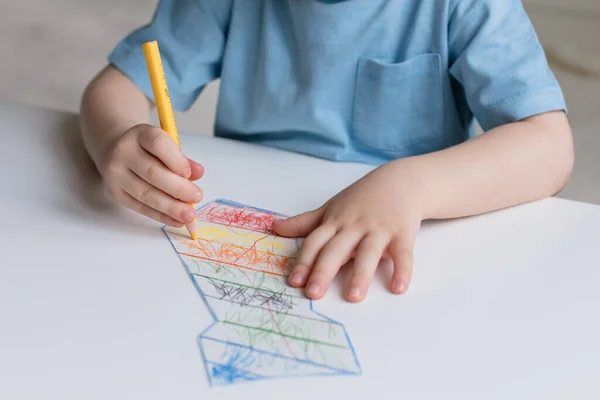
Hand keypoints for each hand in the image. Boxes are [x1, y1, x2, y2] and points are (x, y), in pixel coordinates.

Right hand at [102, 124, 203, 226]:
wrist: (118, 151)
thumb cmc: (149, 150)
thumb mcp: (166, 146)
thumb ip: (182, 159)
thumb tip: (198, 173)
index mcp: (140, 134)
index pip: (157, 144)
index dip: (176, 160)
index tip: (190, 174)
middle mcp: (124, 152)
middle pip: (152, 172)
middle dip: (178, 188)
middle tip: (197, 197)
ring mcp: (117, 174)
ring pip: (146, 194)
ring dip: (171, 207)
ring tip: (189, 215)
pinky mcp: (116, 193)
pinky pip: (140, 207)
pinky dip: (161, 216)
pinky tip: (177, 221)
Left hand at [272, 161, 425, 302]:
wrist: (401, 180)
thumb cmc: (362, 199)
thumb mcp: (331, 207)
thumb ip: (304, 222)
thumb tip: (274, 227)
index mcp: (335, 222)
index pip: (315, 243)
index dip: (304, 261)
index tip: (294, 282)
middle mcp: (354, 226)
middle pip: (336, 249)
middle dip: (323, 271)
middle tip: (313, 294)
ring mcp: (379, 229)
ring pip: (368, 252)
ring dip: (361, 275)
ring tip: (353, 297)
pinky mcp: (403, 233)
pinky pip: (403, 253)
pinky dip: (403, 270)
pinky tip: (398, 287)